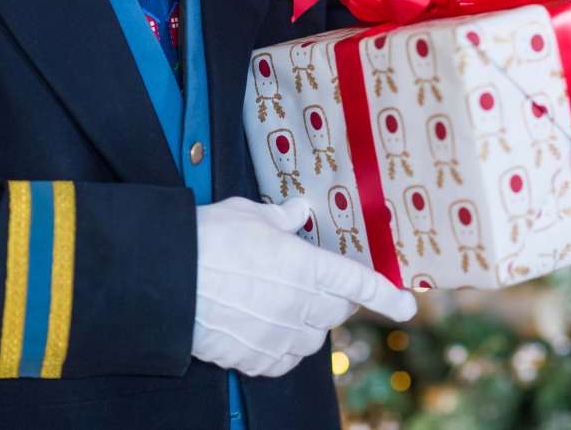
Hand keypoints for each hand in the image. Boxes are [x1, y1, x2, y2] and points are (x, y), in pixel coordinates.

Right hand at [192, 197, 415, 376]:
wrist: (164, 280)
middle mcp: (301, 305)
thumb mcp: (248, 215)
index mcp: (308, 266)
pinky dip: (280, 348)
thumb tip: (299, 210)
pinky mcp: (254, 357)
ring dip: (306, 324)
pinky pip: (282, 360)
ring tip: (281, 304)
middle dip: (333, 298)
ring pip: (312, 339)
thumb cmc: (207, 238)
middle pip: (336, 310)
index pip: (359, 283)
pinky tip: (263, 329)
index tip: (406, 306)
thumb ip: (281, 218)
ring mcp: (278, 336)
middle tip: (312, 283)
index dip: (387, 295)